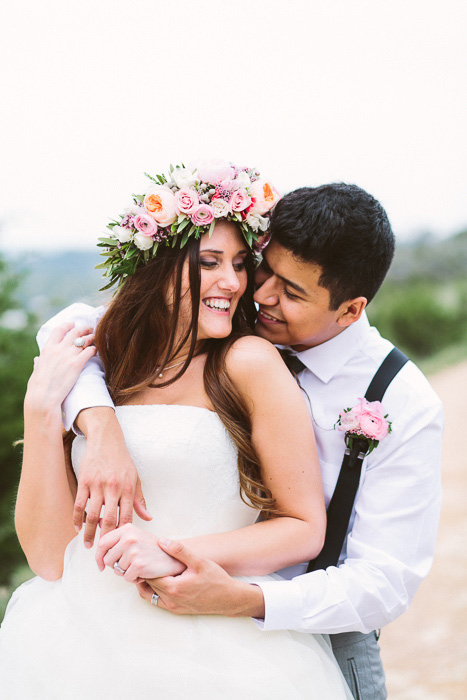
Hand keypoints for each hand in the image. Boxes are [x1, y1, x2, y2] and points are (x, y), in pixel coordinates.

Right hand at [25, 322, 95, 412]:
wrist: (43, 398)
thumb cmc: (38, 388)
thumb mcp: (36, 371)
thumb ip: (39, 362)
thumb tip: (37, 359)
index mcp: (47, 349)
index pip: (59, 330)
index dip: (67, 325)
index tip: (73, 323)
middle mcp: (58, 349)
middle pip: (75, 332)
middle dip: (84, 329)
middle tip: (90, 329)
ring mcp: (68, 356)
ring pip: (84, 340)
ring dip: (92, 337)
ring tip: (97, 338)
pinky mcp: (77, 364)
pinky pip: (90, 350)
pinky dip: (95, 348)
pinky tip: (97, 350)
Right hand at [74, 407, 151, 546]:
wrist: (106, 440)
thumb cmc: (122, 461)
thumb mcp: (135, 478)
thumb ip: (140, 499)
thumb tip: (148, 518)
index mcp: (128, 489)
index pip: (126, 517)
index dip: (123, 534)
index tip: (120, 546)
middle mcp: (114, 488)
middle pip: (108, 519)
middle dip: (105, 538)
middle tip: (102, 553)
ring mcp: (98, 485)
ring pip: (92, 515)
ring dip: (89, 532)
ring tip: (88, 545)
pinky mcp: (85, 481)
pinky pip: (79, 504)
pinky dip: (77, 518)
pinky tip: (77, 528)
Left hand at [96, 524, 184, 581]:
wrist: (172, 556)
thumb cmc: (152, 548)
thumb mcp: (135, 535)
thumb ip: (118, 534)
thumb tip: (99, 523)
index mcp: (126, 529)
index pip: (103, 543)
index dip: (99, 557)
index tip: (101, 565)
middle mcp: (129, 538)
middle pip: (108, 560)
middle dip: (116, 567)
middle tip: (129, 565)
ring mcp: (134, 551)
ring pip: (117, 570)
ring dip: (126, 573)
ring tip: (139, 566)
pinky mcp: (139, 564)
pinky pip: (127, 578)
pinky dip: (134, 579)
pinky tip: (144, 572)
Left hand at [136, 539, 265, 617]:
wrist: (229, 599)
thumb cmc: (216, 580)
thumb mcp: (199, 562)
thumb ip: (180, 551)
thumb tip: (162, 541)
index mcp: (174, 588)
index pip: (149, 575)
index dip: (145, 564)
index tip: (143, 554)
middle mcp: (170, 600)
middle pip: (149, 584)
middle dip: (145, 572)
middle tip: (143, 558)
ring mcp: (173, 607)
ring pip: (151, 594)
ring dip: (148, 582)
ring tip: (149, 568)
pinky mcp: (177, 610)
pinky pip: (159, 601)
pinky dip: (154, 591)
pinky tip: (159, 580)